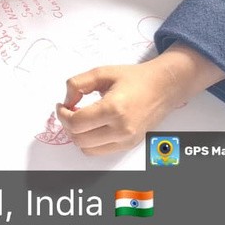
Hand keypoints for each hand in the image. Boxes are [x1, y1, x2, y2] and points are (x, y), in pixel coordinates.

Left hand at [56, 44, 224, 154]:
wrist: (163, 87)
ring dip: (77, 135)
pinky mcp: (129, 145)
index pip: (76, 123)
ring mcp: (126, 140)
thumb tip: (66, 101)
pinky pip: (100, 151)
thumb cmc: (135, 78)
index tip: (62, 106)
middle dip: (67, 125)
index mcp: (114, 108)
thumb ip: (78, 84)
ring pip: (87, 149)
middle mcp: (121, 128)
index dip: (62, 115)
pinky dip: (89, 142)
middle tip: (69, 111)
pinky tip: (92, 126)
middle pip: (79, 139)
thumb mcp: (102, 72)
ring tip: (80, 119)